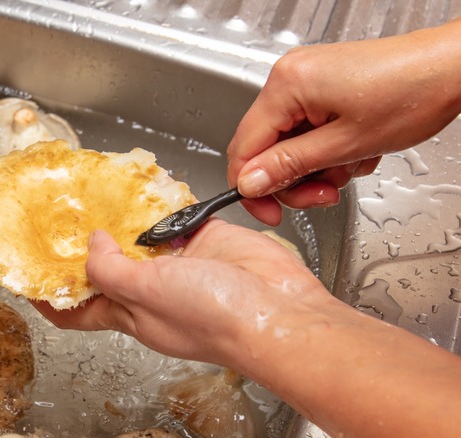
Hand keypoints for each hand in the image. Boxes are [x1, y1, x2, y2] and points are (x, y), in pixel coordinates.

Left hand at [33, 224, 460, 436]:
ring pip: (138, 234)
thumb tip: (91, 245)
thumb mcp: (145, 296)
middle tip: (59, 212)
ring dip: (119, 215)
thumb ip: (110, 271)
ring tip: (93, 188)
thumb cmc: (215, 318)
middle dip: (81, 243)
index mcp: (128, 313)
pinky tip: (144, 182)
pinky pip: (175, 214)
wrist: (279, 311)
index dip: (48, 297)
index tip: (25, 274)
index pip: (75, 312)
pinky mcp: (204, 239)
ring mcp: (177, 262)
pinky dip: (159, 198)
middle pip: (104, 266)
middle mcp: (149, 289)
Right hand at [227, 19, 460, 224]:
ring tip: (351, 164)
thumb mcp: (345, 145)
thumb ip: (289, 166)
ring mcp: (306, 80)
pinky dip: (327, 148)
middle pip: (265, 147)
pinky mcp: (322, 86)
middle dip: (294, 179)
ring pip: (288, 143)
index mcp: (286, 85)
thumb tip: (249, 183)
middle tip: (322, 195)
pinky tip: (355, 149)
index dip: (252, 187)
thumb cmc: (412, 93)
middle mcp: (289, 77)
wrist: (453, 67)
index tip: (269, 213)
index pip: (244, 148)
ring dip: (316, 166)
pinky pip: (307, 129)